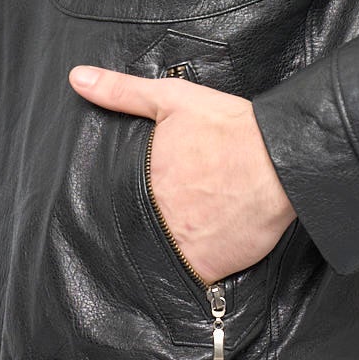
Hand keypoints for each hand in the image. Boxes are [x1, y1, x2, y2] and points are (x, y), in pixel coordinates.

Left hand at [68, 64, 296, 283]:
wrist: (280, 160)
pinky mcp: (206, 268)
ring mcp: (178, 246)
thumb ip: (122, 92)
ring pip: (158, 257)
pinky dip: (192, 272)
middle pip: (135, 229)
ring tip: (181, 238)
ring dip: (165, 251)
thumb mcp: (172, 99)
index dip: (122, 200)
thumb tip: (78, 79)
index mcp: (139, 180)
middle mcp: (153, 216)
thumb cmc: (229, 129)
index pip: (114, 199)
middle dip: (144, 225)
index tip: (136, 198)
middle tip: (165, 217)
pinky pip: (190, 280)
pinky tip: (201, 256)